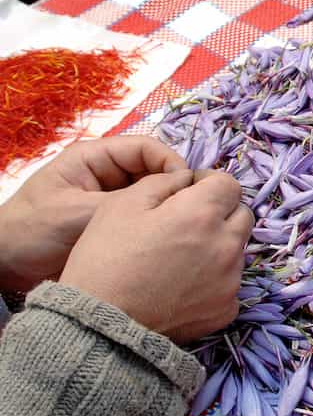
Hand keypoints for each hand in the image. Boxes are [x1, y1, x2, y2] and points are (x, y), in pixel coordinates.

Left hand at [0, 137, 186, 293]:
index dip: (171, 163)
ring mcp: (113, 200)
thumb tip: (175, 195)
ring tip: (182, 227)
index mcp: (94, 159)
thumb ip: (126, 201)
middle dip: (173, 188)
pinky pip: (145, 219)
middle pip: (155, 171)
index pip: (146, 148)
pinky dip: (158, 226)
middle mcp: (108, 175)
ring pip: (153, 196)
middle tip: (190, 212)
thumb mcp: (77, 213)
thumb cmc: (31, 232)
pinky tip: (169, 239)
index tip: (187, 188)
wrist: (5, 268)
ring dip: (166, 208)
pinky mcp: (116, 225)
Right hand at [59, 170, 252, 342]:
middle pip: (241, 216)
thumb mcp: (122, 205)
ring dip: (217, 245)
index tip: (192, 190)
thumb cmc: (105, 260)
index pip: (229, 184)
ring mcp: (230, 280)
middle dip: (220, 212)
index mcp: (202, 214)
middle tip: (187, 222)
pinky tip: (183, 285)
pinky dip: (214, 279)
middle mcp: (226, 245)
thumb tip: (187, 179)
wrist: (100, 326)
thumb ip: (162, 182)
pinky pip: (230, 284)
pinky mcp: (226, 308)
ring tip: (180, 257)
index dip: (209, 183)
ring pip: (236, 250)